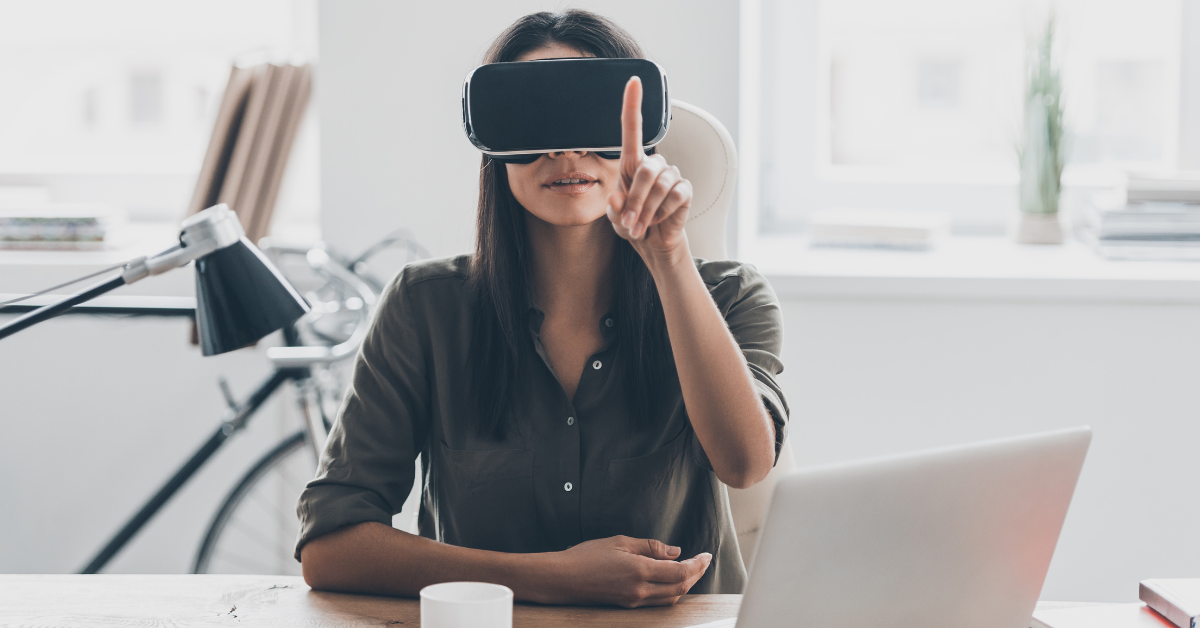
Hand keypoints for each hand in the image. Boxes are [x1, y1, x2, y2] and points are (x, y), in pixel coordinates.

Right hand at [541, 535, 711, 607]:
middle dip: (696, 575)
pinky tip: (670, 579)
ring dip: (685, 584)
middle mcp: (639, 590)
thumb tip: (675, 552)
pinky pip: (657, 601)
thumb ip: (650, 547)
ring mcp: (633, 600)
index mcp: (639, 571)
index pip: (680, 572)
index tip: (707, 555)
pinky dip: (671, 591)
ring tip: (691, 569)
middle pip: (680, 588)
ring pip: (670, 598)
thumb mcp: (619, 543)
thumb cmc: (586, 556)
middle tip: (704, 561)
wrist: (562, 578)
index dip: (698, 564)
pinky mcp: (627, 604)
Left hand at [607, 76, 692, 267]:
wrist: (653, 242)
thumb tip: (617, 197)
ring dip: (647, 211)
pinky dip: (663, 214)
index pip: (633, 129)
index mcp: (632, 163)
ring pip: (660, 186)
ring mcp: (672, 175)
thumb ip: (614, 208)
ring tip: (641, 226)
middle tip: (630, 222)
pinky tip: (660, 220)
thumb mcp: (615, 218)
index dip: (632, 104)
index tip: (634, 81)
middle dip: (636, 200)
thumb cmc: (632, 223)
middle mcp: (653, 164)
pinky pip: (675, 197)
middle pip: (646, 170)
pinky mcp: (685, 189)